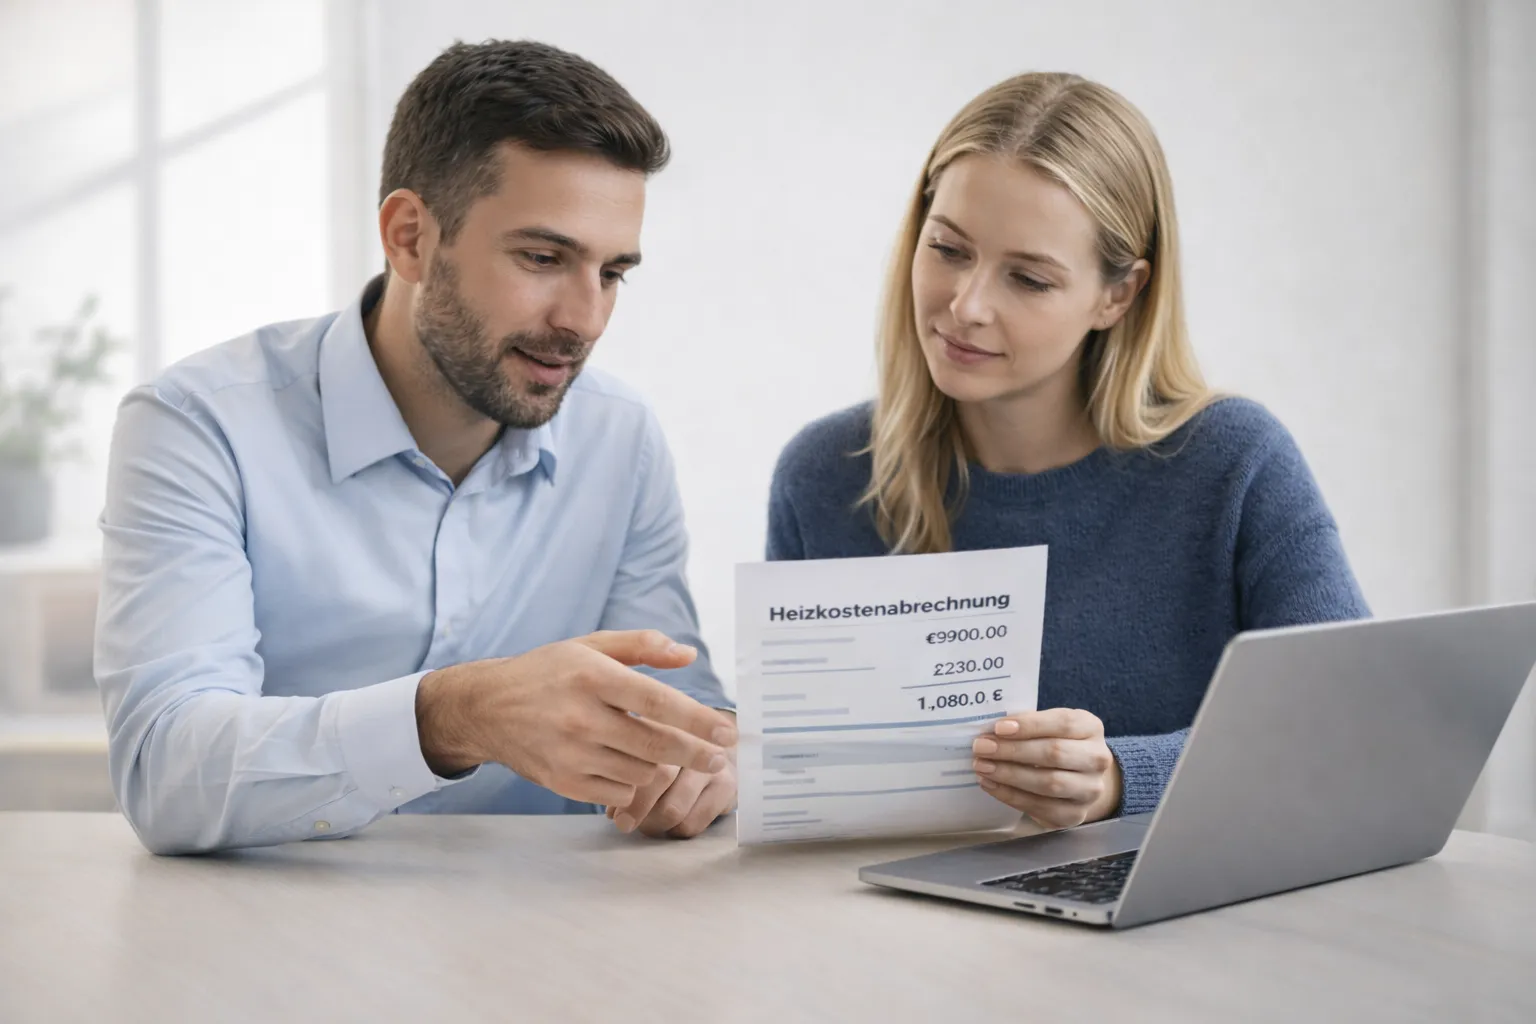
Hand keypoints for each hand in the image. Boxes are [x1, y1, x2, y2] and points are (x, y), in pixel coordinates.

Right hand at [415, 630, 736, 808]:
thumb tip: (688, 656)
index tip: (726, 732)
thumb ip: (642, 646)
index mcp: (591, 677)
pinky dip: (632, 783)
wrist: (487, 708)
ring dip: (659, 766)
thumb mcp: (589, 646)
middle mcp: (581, 717)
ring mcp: (570, 754)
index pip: (657, 702)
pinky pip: (618, 793)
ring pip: (641, 773)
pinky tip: (627, 766)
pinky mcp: (562, 783)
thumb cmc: (547, 672)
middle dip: (696, 754)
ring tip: (659, 753)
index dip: (697, 720)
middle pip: (656, 745)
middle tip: (720, 757)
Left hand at [604, 742, 737, 838]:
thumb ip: (627, 775)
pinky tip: (672, 826)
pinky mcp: (728, 785)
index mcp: (665, 725)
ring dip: (655, 824)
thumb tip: (612, 813)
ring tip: (648, 825)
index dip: (623, 787)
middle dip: (637, 808)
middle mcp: (691, 739)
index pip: (640, 756)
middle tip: (624, 824)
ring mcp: (712, 762)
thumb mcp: (651, 752)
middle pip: (659, 778)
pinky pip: (693, 822)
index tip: (612, 813)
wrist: (724, 749)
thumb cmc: (676, 755)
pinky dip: (676, 831)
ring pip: (673, 808)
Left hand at [971, 708, 1121, 828]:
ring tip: (982, 766)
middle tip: (981, 747)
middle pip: (1054, 753)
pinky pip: (1040, 807)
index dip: (1030, 725)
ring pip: (1048, 782)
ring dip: (1010, 775)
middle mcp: (1097, 758)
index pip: (1063, 723)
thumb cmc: (1056, 744)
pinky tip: (991, 784)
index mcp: (1091, 727)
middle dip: (1013, 751)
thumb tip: (992, 731)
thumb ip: (1028, 725)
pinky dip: (1011, 795)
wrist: (1078, 779)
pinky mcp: (1075, 814)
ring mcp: (1090, 790)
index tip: (999, 728)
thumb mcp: (1049, 726)